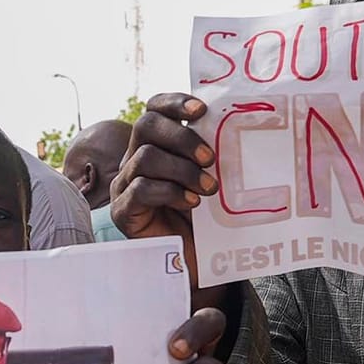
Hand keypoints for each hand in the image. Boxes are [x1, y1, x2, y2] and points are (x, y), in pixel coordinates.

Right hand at [109, 91, 216, 246]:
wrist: (192, 261)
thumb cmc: (203, 219)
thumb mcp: (211, 178)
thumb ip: (213, 155)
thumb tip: (240, 127)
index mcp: (156, 144)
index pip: (155, 108)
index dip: (175, 103)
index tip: (202, 110)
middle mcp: (135, 159)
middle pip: (146, 125)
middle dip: (182, 137)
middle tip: (210, 159)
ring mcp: (125, 184)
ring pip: (145, 156)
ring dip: (182, 169)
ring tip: (209, 188)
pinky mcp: (123, 210)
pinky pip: (141, 188)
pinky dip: (171, 192)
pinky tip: (192, 203)